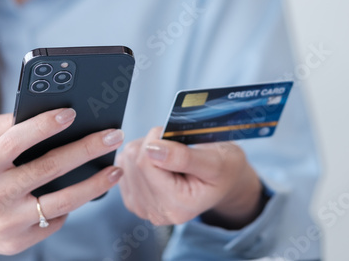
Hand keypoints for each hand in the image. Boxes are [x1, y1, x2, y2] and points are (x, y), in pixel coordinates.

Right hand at [0, 109, 123, 259]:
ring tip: (115, 169)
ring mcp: (7, 222)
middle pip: (49, 168)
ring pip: (62, 202)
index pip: (16, 140)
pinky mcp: (16, 243)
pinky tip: (82, 191)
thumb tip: (40, 112)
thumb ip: (0, 124)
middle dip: (87, 148)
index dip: (45, 125)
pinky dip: (69, 205)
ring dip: (94, 184)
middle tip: (113, 134)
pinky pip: (52, 222)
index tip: (71, 112)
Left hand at [115, 126, 265, 229]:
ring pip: (125, 164)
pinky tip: (157, 162)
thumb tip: (152, 150)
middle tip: (174, 146)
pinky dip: (138, 159)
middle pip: (133, 163)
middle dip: (150, 145)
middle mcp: (158, 213)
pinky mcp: (136, 202)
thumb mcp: (214, 160)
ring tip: (168, 154)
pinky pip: (123, 170)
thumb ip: (183, 157)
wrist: (224, 180)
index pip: (145, 162)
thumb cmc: (224, 168)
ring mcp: (145, 209)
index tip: (173, 135)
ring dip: (144, 150)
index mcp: (177, 205)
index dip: (156, 139)